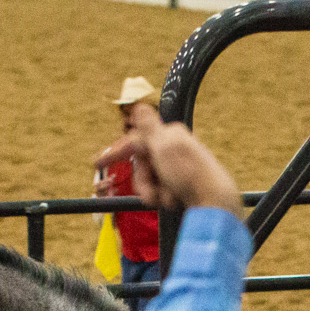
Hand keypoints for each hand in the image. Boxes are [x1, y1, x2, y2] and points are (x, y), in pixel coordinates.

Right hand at [95, 103, 242, 216]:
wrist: (213, 204)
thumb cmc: (190, 174)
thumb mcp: (165, 146)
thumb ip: (149, 127)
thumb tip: (139, 106)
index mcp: (170, 135)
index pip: (136, 140)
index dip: (116, 151)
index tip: (96, 162)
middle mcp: (174, 150)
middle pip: (142, 165)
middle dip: (144, 182)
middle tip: (153, 193)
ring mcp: (178, 170)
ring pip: (150, 181)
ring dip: (155, 193)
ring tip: (170, 198)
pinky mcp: (182, 187)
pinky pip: (162, 193)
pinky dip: (166, 199)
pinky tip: (178, 202)